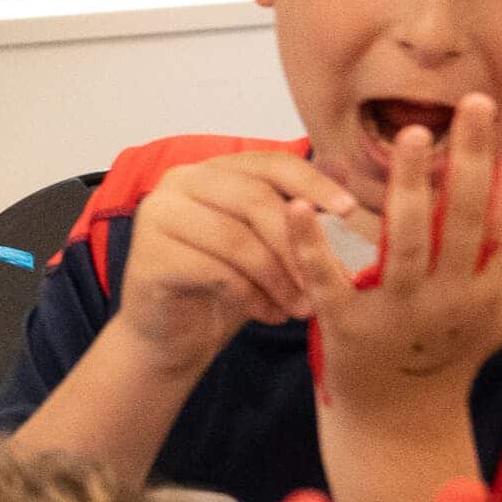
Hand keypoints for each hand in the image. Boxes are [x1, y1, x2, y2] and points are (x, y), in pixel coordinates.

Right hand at [121, 148, 363, 371]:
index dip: (313, 183)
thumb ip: (297, 204)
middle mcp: (178, 182)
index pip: (269, 163)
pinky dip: (254, 298)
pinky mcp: (150, 256)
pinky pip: (217, 272)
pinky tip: (271, 316)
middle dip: (297, 243)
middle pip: (254, 199)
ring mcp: (158, 215)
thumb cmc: (222, 286)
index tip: (351, 211)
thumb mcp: (267, 243)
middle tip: (328, 282)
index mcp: (210, 170)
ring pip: (237, 239)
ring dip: (280, 278)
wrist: (171, 337)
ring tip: (304, 309)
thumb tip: (343, 164)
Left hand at [287, 97, 501, 409]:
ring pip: (408, 242)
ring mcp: (399, 313)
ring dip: (409, 188)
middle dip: (471, 159)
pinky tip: (301, 207)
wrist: (401, 423)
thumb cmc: (453, 356)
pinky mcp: (346, 326)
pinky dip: (313, 245)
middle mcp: (450, 298)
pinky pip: (328, 281)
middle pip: (464, 220)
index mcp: (488, 288)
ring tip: (409, 134)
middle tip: (472, 101)